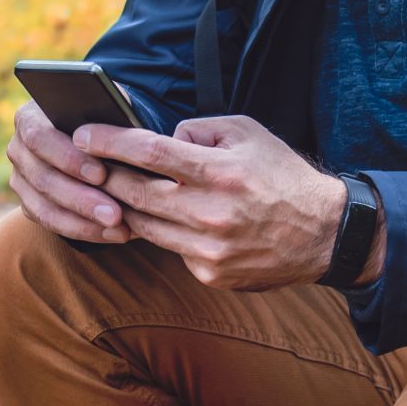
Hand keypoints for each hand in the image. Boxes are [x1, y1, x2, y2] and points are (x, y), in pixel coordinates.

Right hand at [5, 101, 132, 242]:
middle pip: (43, 178)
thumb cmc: (105, 117)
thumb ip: (109, 119)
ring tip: (118, 227)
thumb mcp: (107, 109)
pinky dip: (83, 230)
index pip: (40, 138)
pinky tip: (112, 234)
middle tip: (114, 214)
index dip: (68, 158)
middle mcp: (19, 148)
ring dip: (83, 221)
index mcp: (31, 117)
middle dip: (81, 199)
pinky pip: (51, 223)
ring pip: (44, 207)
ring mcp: (21, 179)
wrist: (98, 136)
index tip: (101, 174)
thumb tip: (124, 136)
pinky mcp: (29, 203)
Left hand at [75, 115, 355, 290]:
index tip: (82, 134)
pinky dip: (164, 232)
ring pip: (144, 226)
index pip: (149, 153)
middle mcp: (210, 213)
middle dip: (103, 176)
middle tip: (84, 164)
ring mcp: (208, 250)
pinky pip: (170, 250)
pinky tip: (166, 219)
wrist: (324, 234)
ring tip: (114, 190)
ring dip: (124, 207)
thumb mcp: (247, 133)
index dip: (109, 142)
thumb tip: (163, 140)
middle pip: (135, 193)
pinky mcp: (210, 274)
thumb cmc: (282, 175)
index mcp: (220, 172)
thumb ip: (199, 130)